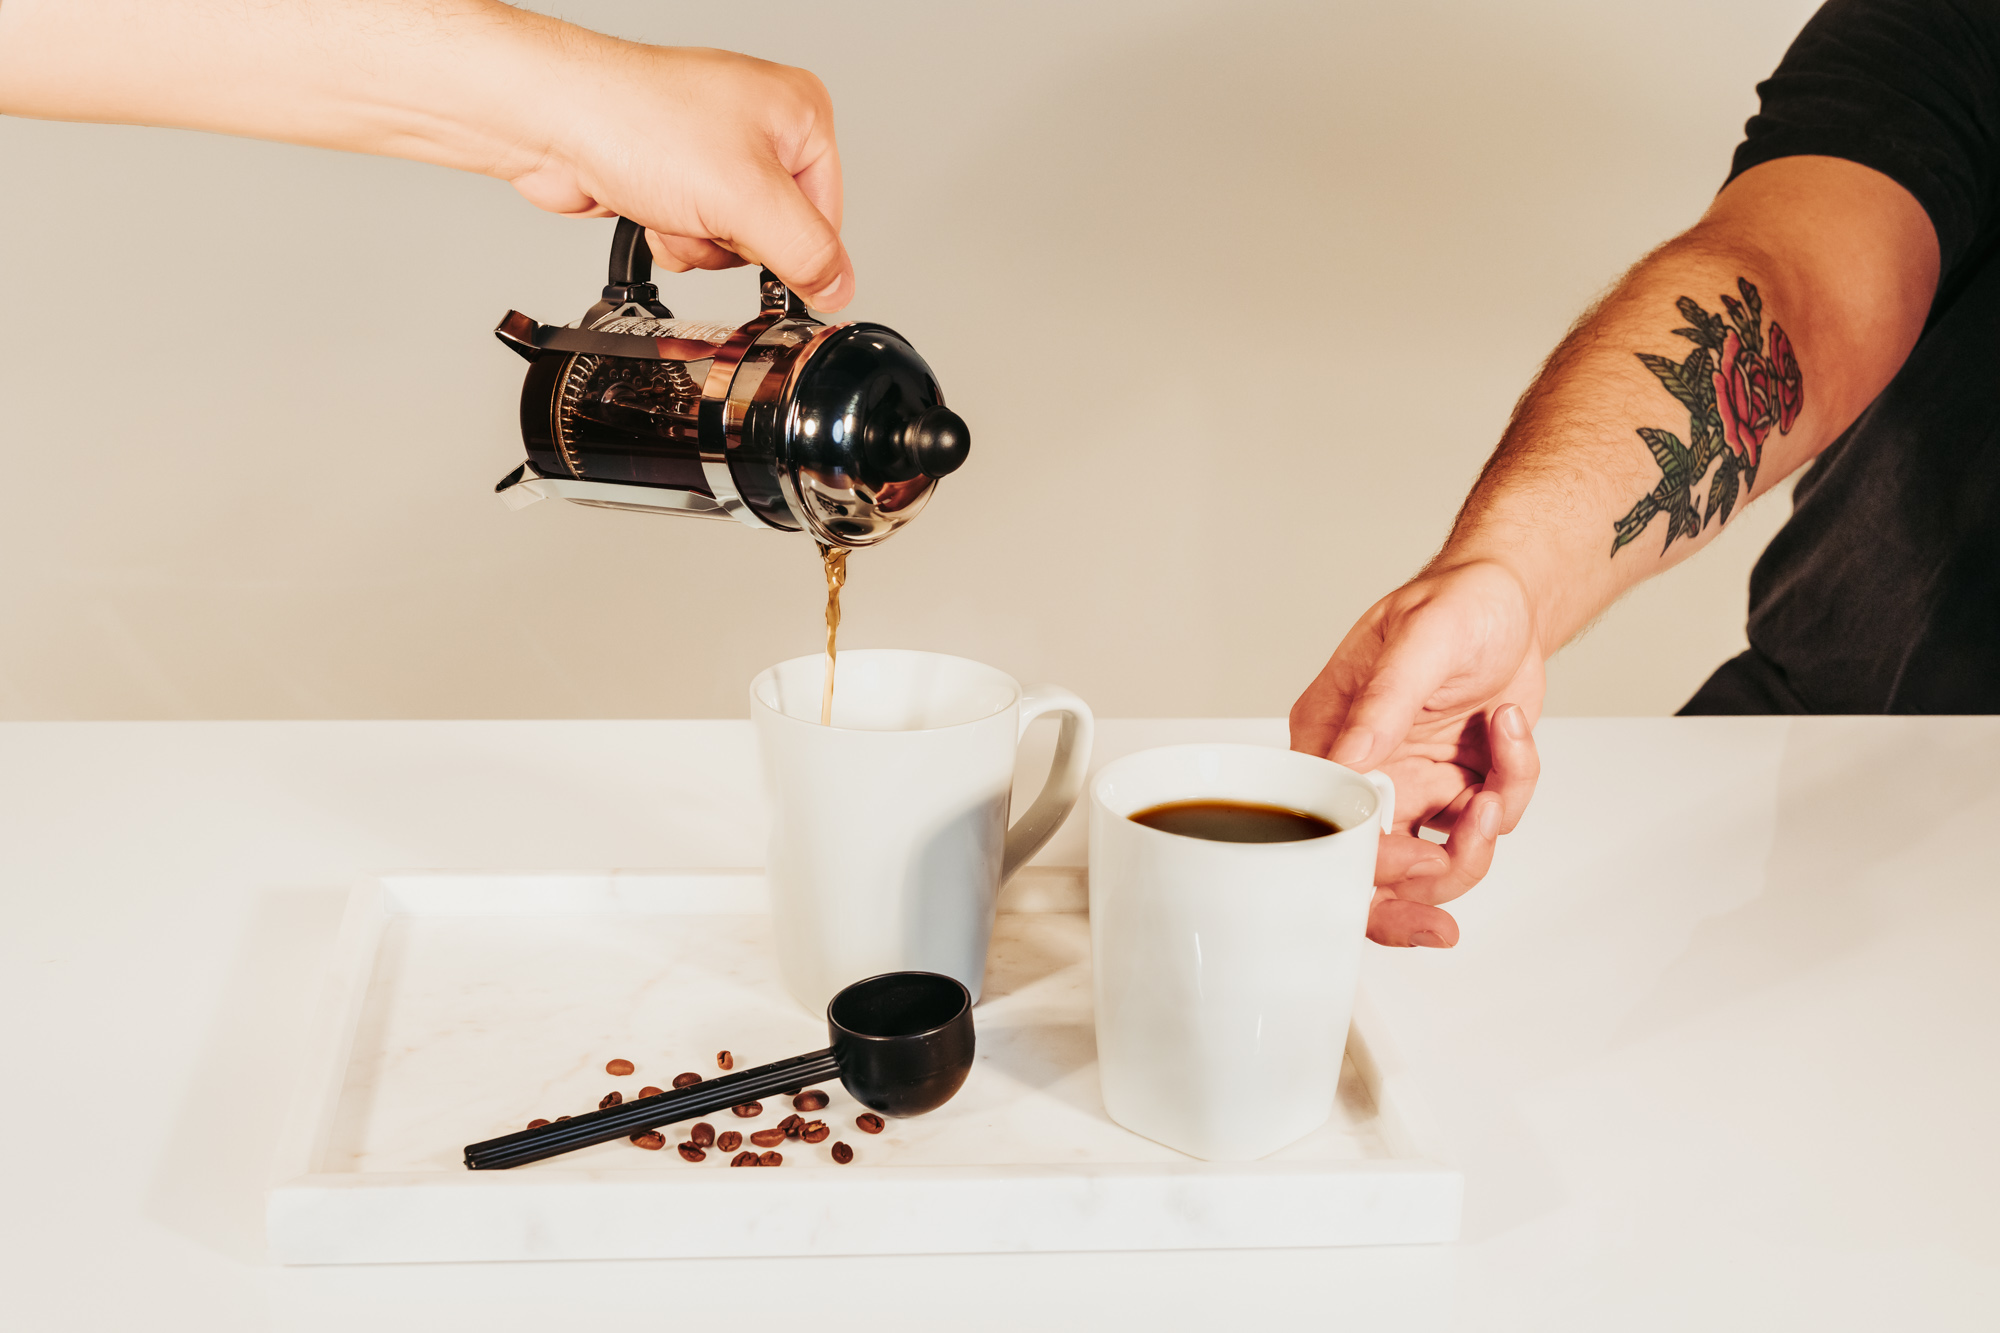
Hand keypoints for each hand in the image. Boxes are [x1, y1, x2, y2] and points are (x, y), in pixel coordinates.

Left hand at [509, 44, 852, 308]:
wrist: (554, 120)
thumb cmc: (637, 121)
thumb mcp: (746, 199)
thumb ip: (806, 251)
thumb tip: (838, 287)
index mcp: (801, 113)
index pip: (828, 218)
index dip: (788, 244)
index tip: (752, 233)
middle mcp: (764, 126)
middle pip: (779, 233)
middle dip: (734, 239)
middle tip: (705, 208)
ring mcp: (718, 151)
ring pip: (734, 241)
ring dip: (699, 241)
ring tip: (673, 201)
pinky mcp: (679, 176)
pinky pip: (698, 235)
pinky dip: (674, 236)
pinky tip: (652, 206)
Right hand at [1290, 559, 1543, 947]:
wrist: (1513, 600)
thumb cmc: (1456, 603)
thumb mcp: (1420, 641)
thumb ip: (1385, 702)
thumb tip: (1349, 759)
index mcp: (1329, 737)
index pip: (1324, 824)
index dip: (1363, 862)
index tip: (1413, 865)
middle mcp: (1363, 770)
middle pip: (1367, 868)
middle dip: (1408, 900)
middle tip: (1440, 929)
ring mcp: (1410, 784)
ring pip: (1431, 864)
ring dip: (1474, 843)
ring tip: (1494, 790)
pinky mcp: (1455, 788)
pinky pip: (1483, 828)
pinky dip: (1511, 788)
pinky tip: (1511, 733)